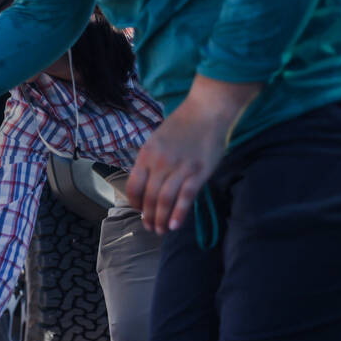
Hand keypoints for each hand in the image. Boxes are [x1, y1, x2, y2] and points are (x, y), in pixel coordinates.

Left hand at [126, 76, 260, 233]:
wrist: (207, 110)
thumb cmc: (182, 125)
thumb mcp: (157, 140)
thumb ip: (151, 161)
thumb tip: (146, 185)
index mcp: (146, 154)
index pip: (133, 186)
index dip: (135, 203)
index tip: (140, 210)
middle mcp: (160, 163)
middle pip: (149, 197)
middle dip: (148, 216)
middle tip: (151, 227)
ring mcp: (180, 168)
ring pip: (165, 200)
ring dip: (161, 219)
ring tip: (161, 230)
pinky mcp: (199, 172)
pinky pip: (185, 197)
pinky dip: (178, 213)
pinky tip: (174, 225)